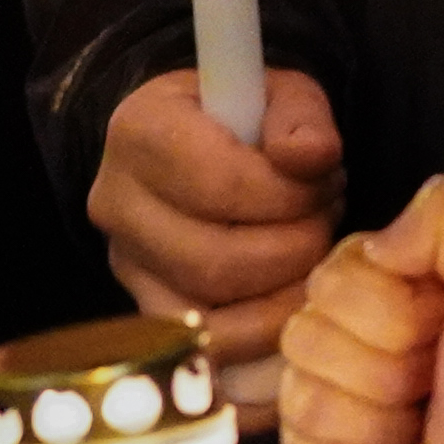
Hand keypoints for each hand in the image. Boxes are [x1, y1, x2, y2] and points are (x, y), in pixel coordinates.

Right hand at [89, 65, 343, 370]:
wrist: (197, 148)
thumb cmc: (244, 120)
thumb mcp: (278, 94)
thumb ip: (301, 119)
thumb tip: (313, 158)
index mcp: (139, 131)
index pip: (220, 183)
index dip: (291, 194)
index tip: (328, 181)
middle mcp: (115, 202)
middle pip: (214, 260)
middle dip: (294, 248)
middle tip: (328, 221)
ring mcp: (124, 265)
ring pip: (211, 312)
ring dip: (284, 292)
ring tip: (313, 253)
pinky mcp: (146, 310)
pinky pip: (208, 348)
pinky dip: (264, 336)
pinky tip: (297, 301)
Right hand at [275, 175, 443, 443]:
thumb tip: (375, 244)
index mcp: (385, 292)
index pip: (329, 282)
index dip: (387, 314)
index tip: (440, 332)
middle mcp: (349, 344)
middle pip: (304, 337)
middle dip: (382, 373)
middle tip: (430, 391)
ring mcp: (330, 412)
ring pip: (301, 400)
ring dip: (375, 427)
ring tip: (418, 437)